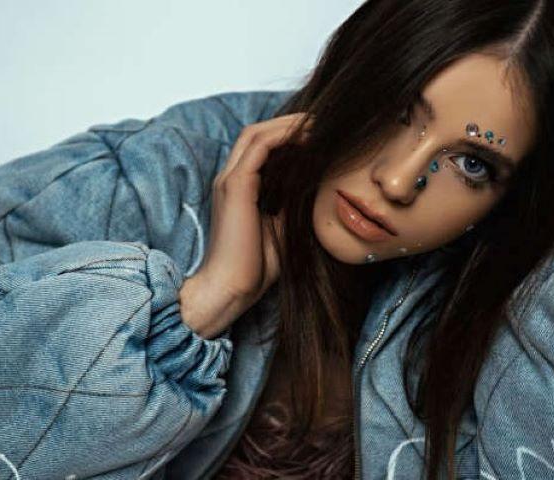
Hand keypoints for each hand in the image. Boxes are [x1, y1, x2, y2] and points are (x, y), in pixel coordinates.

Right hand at [196, 112, 312, 313]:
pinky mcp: (236, 187)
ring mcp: (230, 180)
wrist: (231, 289)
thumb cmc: (256, 267)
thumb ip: (295, 203)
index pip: (262, 147)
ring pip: (257, 134)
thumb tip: (322, 186)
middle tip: (323, 121)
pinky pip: (260, 147)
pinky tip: (309, 140)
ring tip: (318, 124)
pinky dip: (284, 138)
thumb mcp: (285, 227)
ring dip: (288, 125)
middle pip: (258, 133)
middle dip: (291, 123)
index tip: (320, 135)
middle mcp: (231, 178)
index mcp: (240, 188)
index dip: (288, 136)